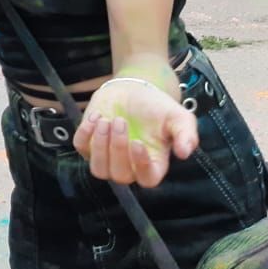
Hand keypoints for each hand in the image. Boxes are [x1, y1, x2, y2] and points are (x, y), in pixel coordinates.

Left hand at [74, 78, 198, 186]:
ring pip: (98, 170)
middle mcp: (130, 165)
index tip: (137, 143)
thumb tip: (184, 153)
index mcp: (154, 163)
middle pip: (120, 176)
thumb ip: (186, 134)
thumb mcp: (179, 118)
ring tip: (106, 120)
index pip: (147, 179)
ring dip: (99, 146)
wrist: (134, 89)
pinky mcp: (89, 144)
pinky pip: (81, 148)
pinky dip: (84, 134)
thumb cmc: (158, 107)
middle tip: (120, 121)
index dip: (141, 166)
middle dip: (117, 149)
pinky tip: (96, 116)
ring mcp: (107, 156)